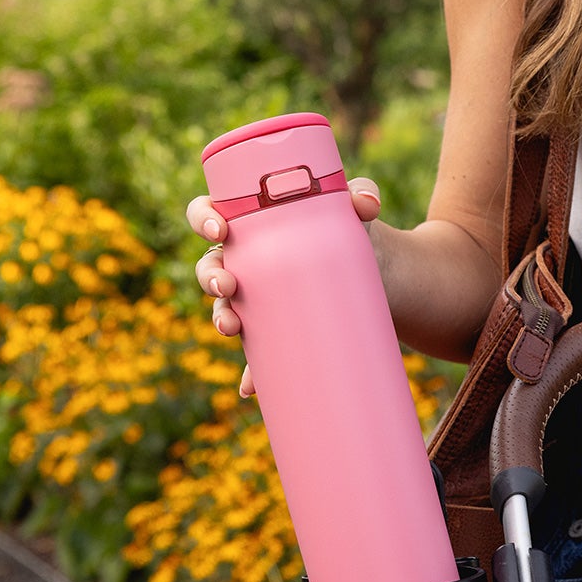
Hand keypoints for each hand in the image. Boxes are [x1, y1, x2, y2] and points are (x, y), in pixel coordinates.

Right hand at [186, 178, 384, 397]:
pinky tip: (249, 386)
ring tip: (232, 326)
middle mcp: (244, 258)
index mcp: (250, 221)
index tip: (219, 229)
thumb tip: (365, 203)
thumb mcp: (358, 209)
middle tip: (229, 284)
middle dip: (209, 276)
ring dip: (220, 317)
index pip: (209, 213)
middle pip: (209, 265)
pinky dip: (251, 371)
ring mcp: (256, 295)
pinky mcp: (276, 325)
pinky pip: (256, 351)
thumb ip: (362, 195)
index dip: (203, 218)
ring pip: (224, 305)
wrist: (379, 271)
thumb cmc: (354, 227)